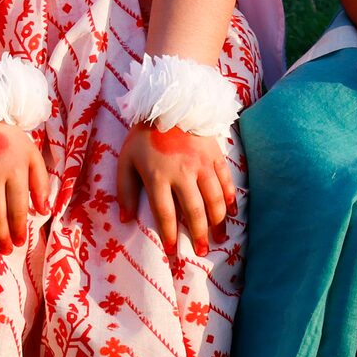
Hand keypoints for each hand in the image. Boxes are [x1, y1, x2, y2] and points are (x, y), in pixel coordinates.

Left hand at [117, 124, 233, 252]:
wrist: (170, 104)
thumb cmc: (143, 136)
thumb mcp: (125, 162)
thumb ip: (125, 191)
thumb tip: (126, 220)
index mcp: (158, 177)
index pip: (166, 213)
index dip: (170, 234)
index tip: (172, 251)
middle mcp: (183, 173)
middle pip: (195, 210)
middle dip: (199, 234)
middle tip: (201, 251)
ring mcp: (202, 163)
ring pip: (214, 198)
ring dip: (218, 221)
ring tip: (219, 238)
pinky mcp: (215, 155)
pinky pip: (226, 180)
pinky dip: (229, 198)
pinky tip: (230, 212)